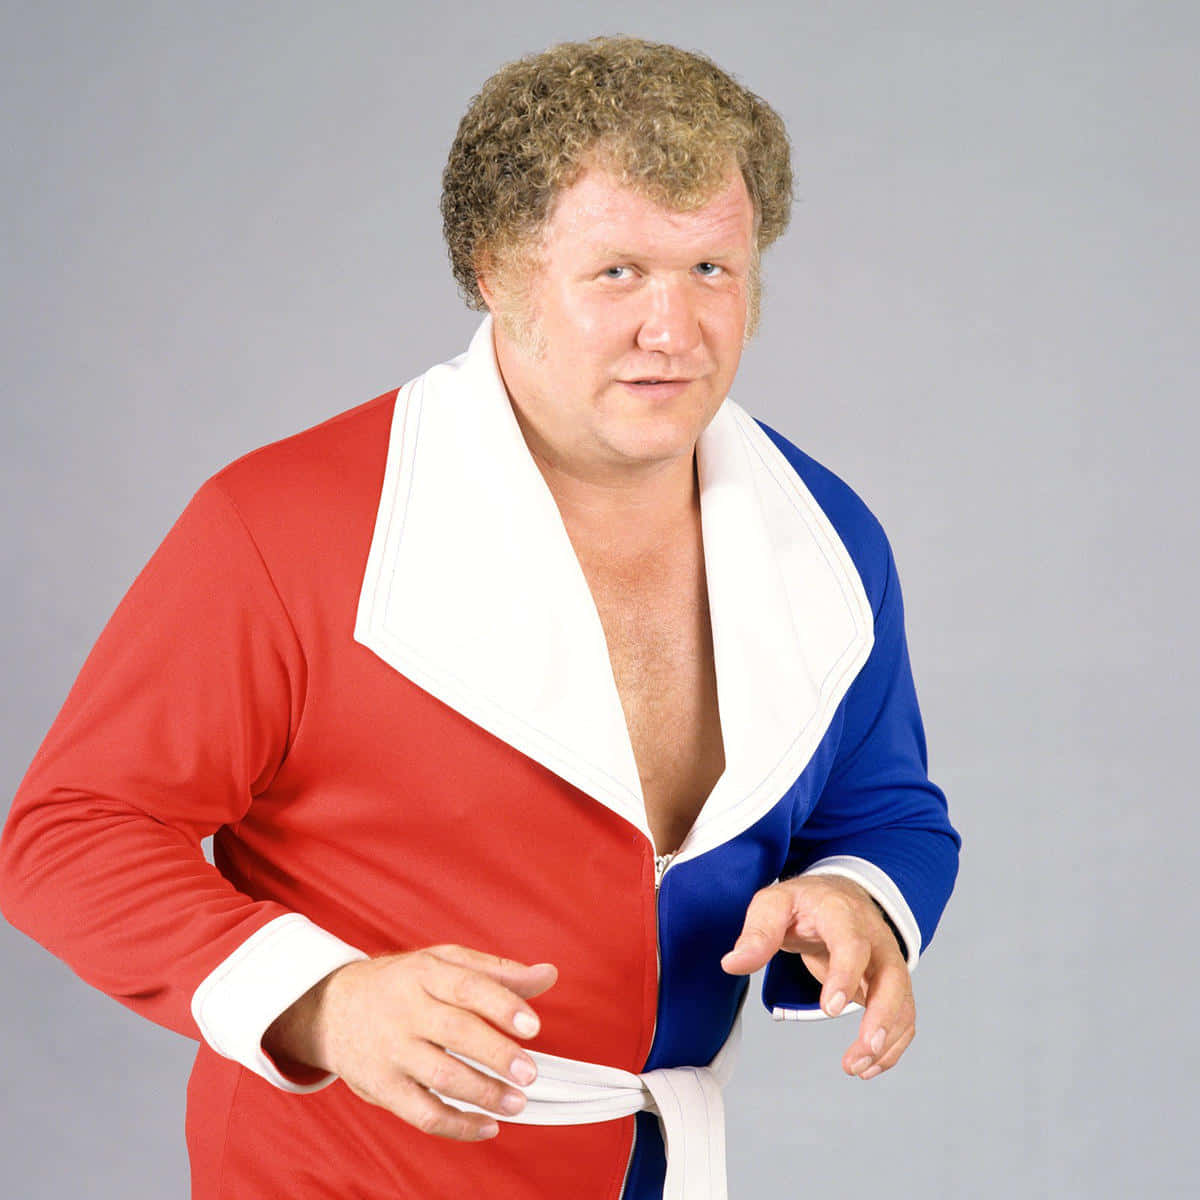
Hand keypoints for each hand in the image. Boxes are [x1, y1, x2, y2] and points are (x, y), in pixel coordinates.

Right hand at [262, 945, 556, 1140]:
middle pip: (456, 1032)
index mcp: (425, 973)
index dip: (501, 1004)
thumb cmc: (403, 983)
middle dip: (497, 1054)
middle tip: (530, 1073)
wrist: (332, 1009)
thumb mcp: (443, 963)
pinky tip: (488, 1127)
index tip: (533, 1025)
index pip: (467, 986)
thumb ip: (497, 972)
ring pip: (441, 1076)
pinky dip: (457, 1126)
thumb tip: (548, 975)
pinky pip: (421, 1113)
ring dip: (484, 1093)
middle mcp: (406, 1010)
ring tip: (517, 1102)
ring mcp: (392, 1051)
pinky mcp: (382, 1087)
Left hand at [720, 875, 913, 1080]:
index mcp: (842, 913)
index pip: (852, 943)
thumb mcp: (773, 904)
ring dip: (887, 1039)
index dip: (845, 975)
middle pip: (892, 977)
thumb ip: (757, 932)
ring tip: (856, 1068)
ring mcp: (887, 960)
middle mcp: (874, 937)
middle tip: (863, 1050)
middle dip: (882, 1017)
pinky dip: (894, 1044)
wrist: (836, 894)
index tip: (831, 1009)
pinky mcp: (891, 982)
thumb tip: (732, 963)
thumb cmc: (803, 903)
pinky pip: (904, 1015)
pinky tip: (869, 1066)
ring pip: (902, 1001)